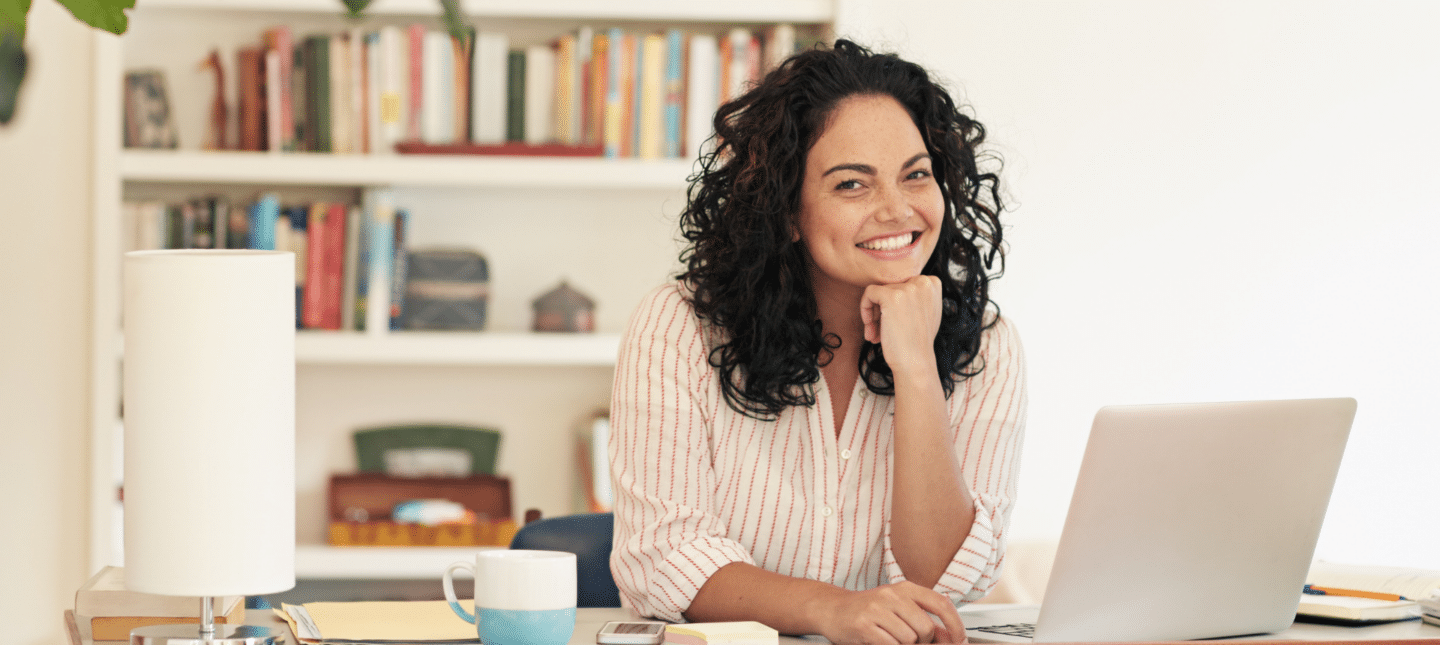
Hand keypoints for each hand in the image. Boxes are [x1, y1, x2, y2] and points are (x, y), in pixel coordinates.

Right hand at [810, 582, 966, 644]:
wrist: (832, 609)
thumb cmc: (868, 610)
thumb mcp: (898, 609)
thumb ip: (923, 620)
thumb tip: (950, 636)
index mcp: (905, 588)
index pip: (941, 603)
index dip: (955, 624)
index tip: (960, 639)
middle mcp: (892, 595)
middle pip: (926, 627)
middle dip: (922, 642)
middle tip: (909, 641)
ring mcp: (877, 609)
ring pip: (909, 639)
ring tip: (889, 638)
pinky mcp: (864, 625)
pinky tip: (879, 640)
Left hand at [859, 275, 942, 376]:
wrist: (915, 362)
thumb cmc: (916, 342)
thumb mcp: (925, 311)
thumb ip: (916, 296)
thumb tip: (895, 287)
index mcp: (932, 283)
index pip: (903, 284)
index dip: (895, 303)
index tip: (893, 320)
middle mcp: (923, 282)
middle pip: (890, 288)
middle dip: (882, 310)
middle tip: (880, 331)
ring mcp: (907, 288)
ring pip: (878, 292)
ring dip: (874, 315)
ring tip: (875, 334)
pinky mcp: (891, 296)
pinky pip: (869, 293)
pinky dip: (865, 309)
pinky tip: (870, 328)